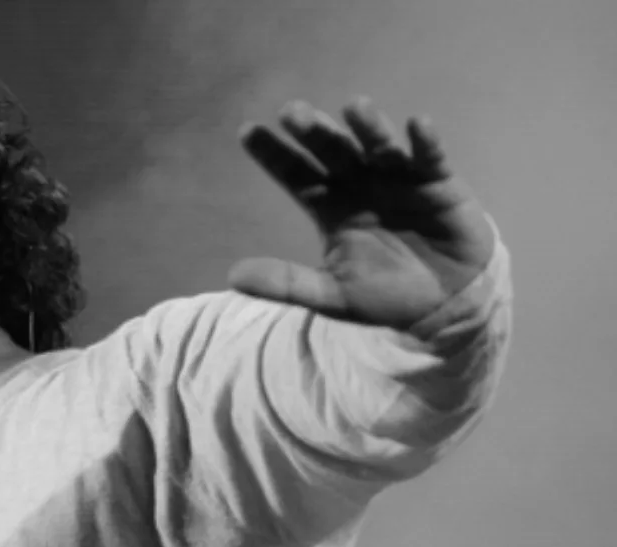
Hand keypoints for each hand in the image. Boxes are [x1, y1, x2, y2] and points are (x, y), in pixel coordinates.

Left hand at [231, 97, 494, 332]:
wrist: (445, 306)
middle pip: (331, 150)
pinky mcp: (439, 184)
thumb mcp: (332, 296)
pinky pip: (431, 158)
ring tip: (355, 107)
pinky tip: (418, 125)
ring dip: (368, 126)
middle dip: (313, 131)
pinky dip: (425, 141)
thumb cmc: (383, 297)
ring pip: (378, 145)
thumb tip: (233, 278)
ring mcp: (399, 178)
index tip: (247, 130)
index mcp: (330, 205)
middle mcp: (360, 183)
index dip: (272, 153)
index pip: (294, 174)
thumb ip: (287, 283)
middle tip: (292, 112)